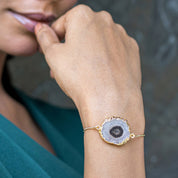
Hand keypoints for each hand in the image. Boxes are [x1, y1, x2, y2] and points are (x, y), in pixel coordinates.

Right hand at [35, 5, 143, 127]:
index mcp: (84, 16)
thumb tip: (42, 30)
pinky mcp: (131, 49)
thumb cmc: (81, 78)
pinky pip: (113, 50)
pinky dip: (106, 58)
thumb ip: (45, 38)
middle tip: (66, 65)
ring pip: (98, 41)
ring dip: (88, 53)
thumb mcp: (53, 56)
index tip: (53, 49)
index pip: (63, 23)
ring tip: (83, 72)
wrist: (110, 100)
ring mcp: (121, 35)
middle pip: (82, 32)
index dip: (55, 38)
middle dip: (72, 47)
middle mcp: (105, 21)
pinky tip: (102, 72)